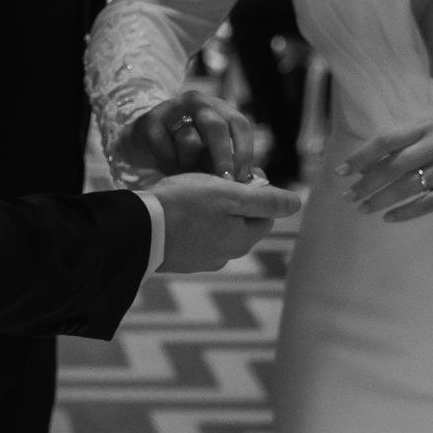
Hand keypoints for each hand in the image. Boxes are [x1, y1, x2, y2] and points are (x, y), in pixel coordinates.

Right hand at [117, 91, 259, 182]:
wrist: (141, 143)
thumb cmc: (184, 153)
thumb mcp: (211, 154)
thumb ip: (232, 164)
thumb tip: (257, 183)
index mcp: (219, 110)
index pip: (240, 124)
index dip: (244, 151)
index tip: (242, 178)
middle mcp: (198, 103)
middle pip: (217, 127)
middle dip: (223, 157)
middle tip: (223, 182)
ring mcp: (172, 109)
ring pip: (190, 139)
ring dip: (190, 164)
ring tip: (186, 176)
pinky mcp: (150, 121)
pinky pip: (166, 148)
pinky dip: (168, 165)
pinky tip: (167, 171)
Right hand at [151, 173, 302, 273]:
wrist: (137, 229)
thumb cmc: (184, 205)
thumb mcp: (229, 195)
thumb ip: (265, 201)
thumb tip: (296, 203)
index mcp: (241, 241)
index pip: (265, 214)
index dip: (256, 190)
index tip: (235, 173)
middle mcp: (224, 256)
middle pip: (240, 221)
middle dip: (232, 200)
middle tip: (212, 178)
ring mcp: (199, 260)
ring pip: (216, 228)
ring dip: (210, 210)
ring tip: (190, 190)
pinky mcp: (178, 259)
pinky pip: (193, 235)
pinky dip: (190, 221)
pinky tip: (176, 207)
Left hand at [337, 127, 432, 221]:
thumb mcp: (429, 137)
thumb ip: (400, 146)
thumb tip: (363, 166)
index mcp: (426, 127)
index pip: (387, 139)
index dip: (361, 156)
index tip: (342, 171)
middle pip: (394, 165)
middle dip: (367, 183)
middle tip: (350, 195)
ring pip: (407, 187)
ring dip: (381, 199)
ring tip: (364, 208)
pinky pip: (425, 205)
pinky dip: (404, 213)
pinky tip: (388, 218)